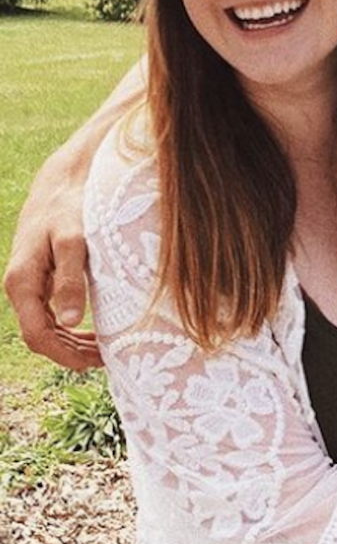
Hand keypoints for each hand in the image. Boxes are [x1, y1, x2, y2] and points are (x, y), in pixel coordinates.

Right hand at [4, 150, 100, 370]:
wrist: (63, 181)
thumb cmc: (71, 207)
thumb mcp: (75, 241)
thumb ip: (71, 279)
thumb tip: (71, 320)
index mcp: (22, 282)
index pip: (38, 335)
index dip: (64, 354)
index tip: (95, 362)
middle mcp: (21, 287)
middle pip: (41, 336)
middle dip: (71, 353)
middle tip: (108, 359)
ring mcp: (30, 283)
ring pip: (46, 326)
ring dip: (71, 342)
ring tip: (104, 350)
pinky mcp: (41, 277)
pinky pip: (51, 312)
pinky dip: (70, 326)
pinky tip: (93, 329)